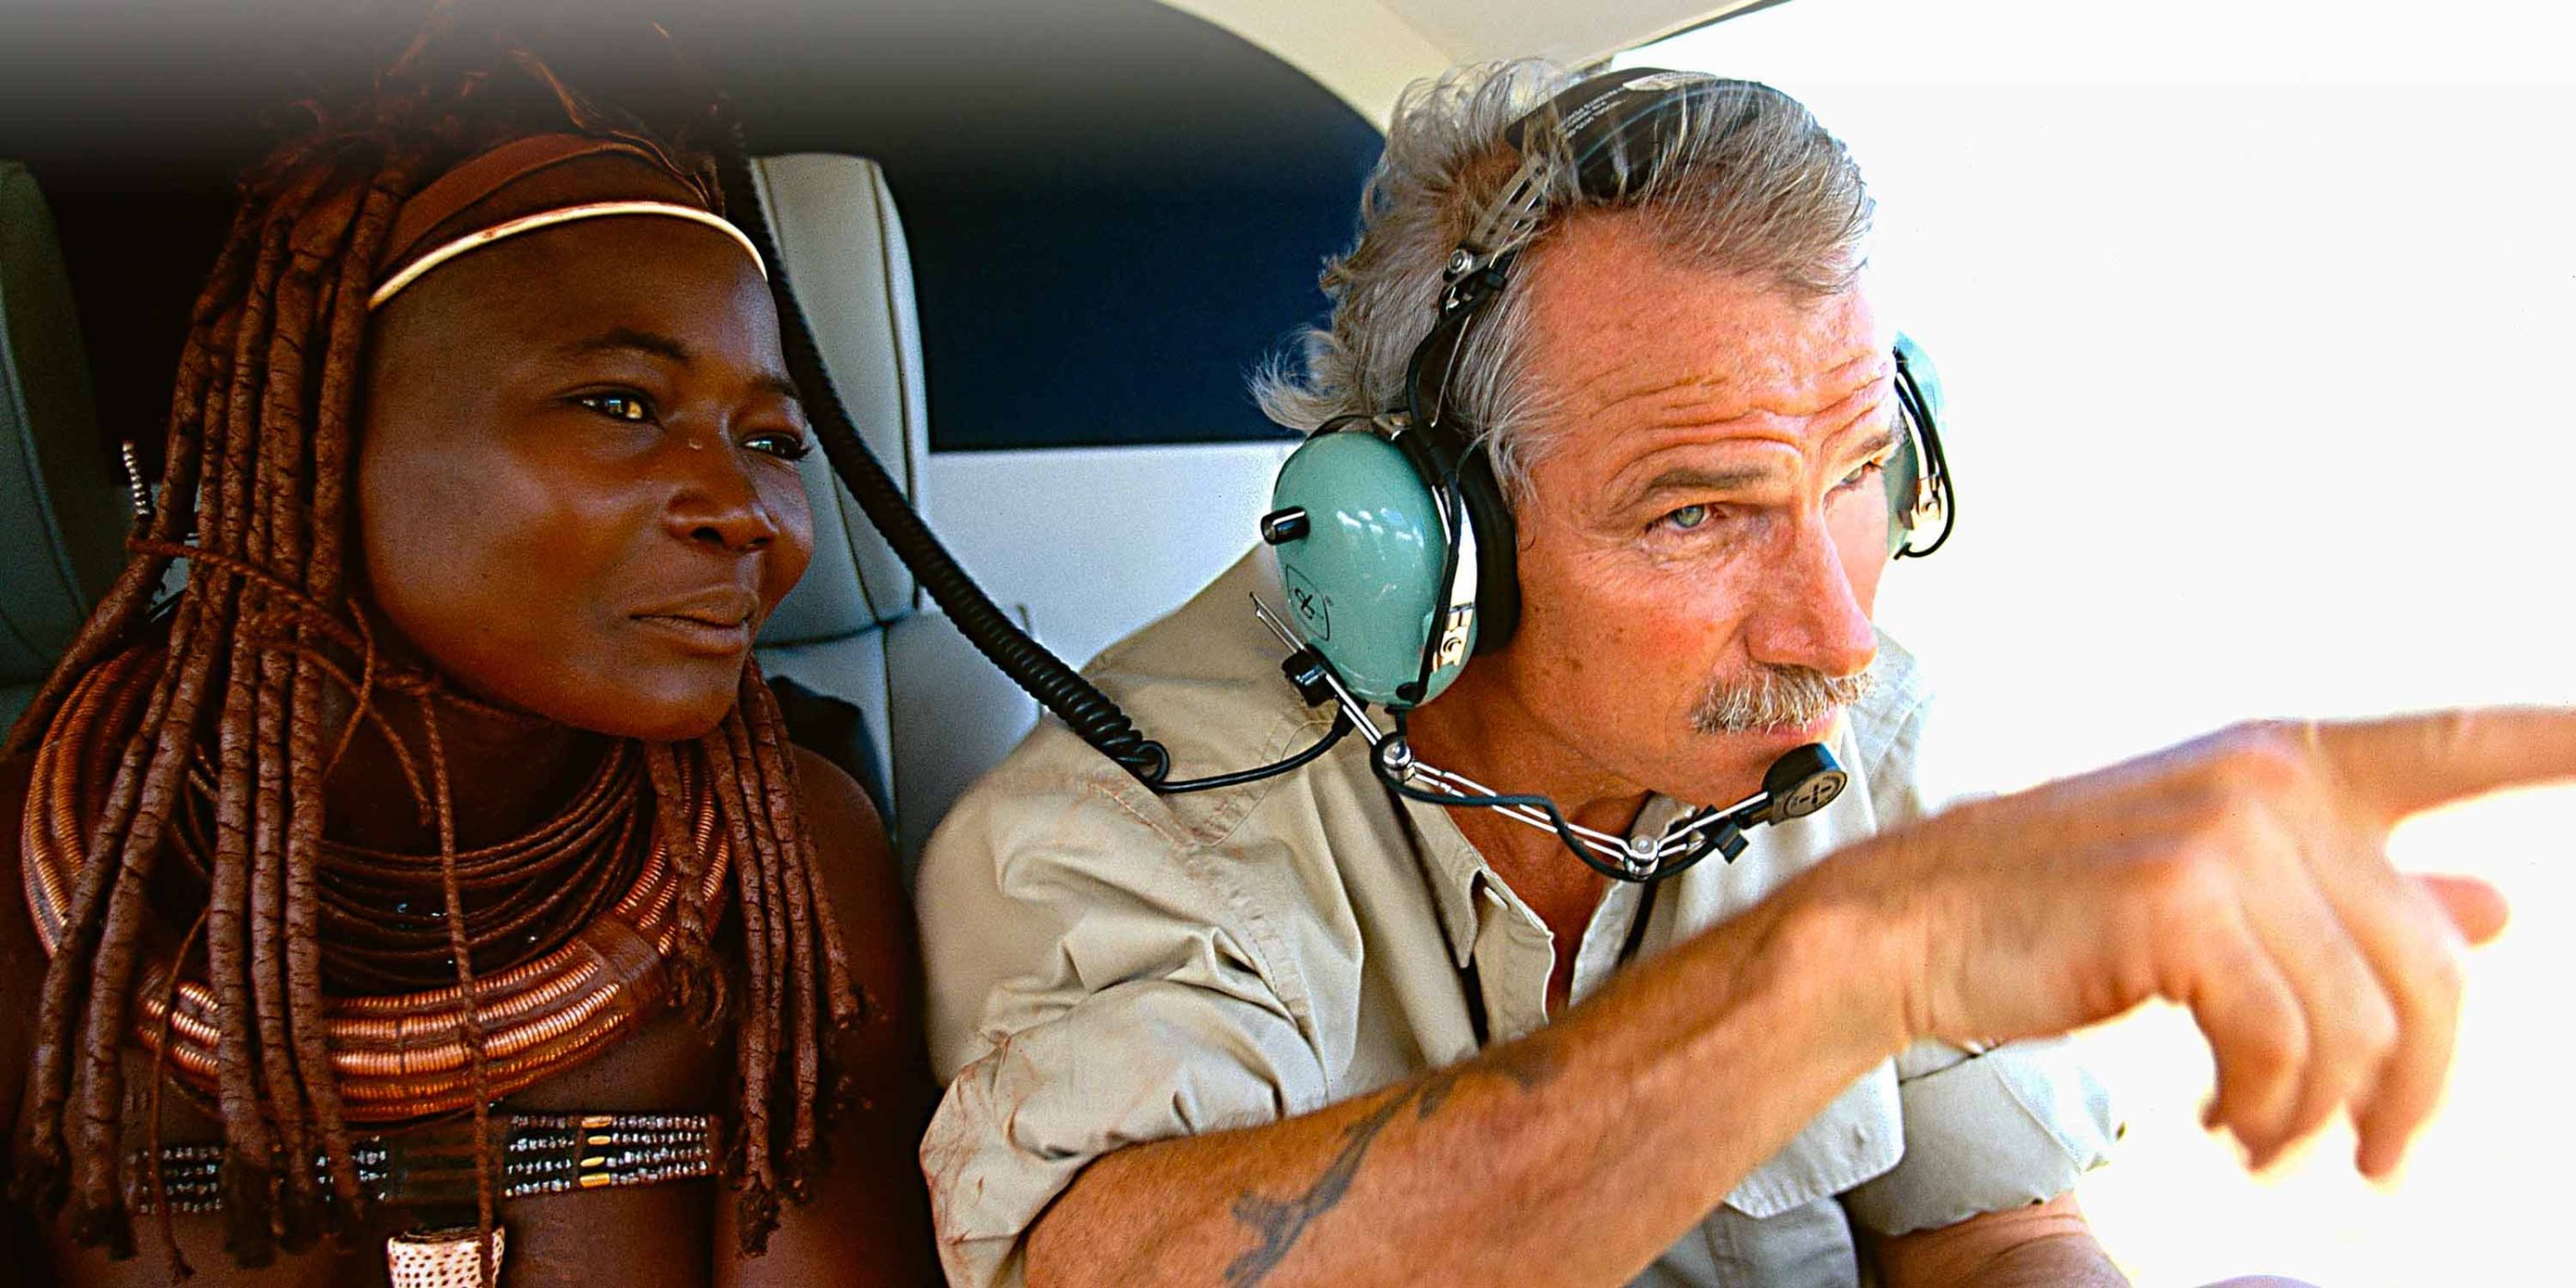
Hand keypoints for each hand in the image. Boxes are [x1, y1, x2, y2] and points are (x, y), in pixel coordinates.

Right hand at [1820, 711, 2542, 1175]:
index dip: (2559, 740)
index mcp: (2285, 761)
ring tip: (2267, 1141)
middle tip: (2374, 1161)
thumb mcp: (2217, 889)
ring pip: (2361, 1021)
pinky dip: (2267, 1111)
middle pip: (2430, 963)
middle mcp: (2268, 779)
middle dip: (2420, 1087)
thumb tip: (2501, 908)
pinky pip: (2287, 1044)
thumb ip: (2359, 896)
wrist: (1905, 927)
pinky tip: (2223, 1121)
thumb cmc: (2055, 911)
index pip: (2457, 742)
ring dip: (2323, 1117)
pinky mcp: (2179, 900)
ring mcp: (2224, 832)